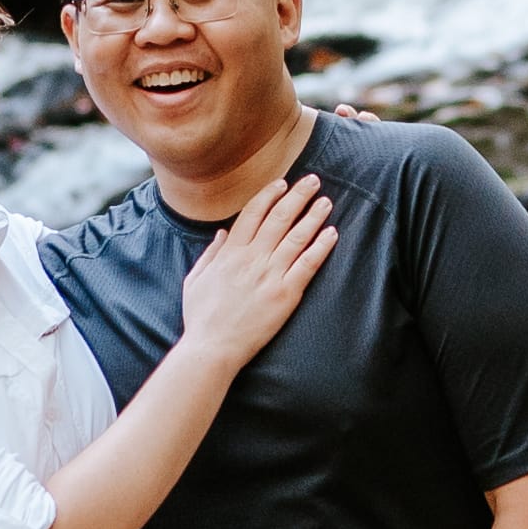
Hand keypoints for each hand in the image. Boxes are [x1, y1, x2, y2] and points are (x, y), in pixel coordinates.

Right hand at [176, 167, 335, 377]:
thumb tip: (222, 233)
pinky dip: (321, 246)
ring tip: (326, 201)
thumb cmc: (201, 317)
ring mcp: (270, 275)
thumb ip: (211, 253)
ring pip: (296, 237)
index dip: (270, 195)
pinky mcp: (286, 294)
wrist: (212, 348)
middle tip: (313, 180)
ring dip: (313, 216)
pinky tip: (332, 233)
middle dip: (297, 196)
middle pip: (279, 218)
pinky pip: (307, 264)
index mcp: (230, 253)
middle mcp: (252, 258)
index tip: (282, 183)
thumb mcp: (195, 279)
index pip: (253, 213)